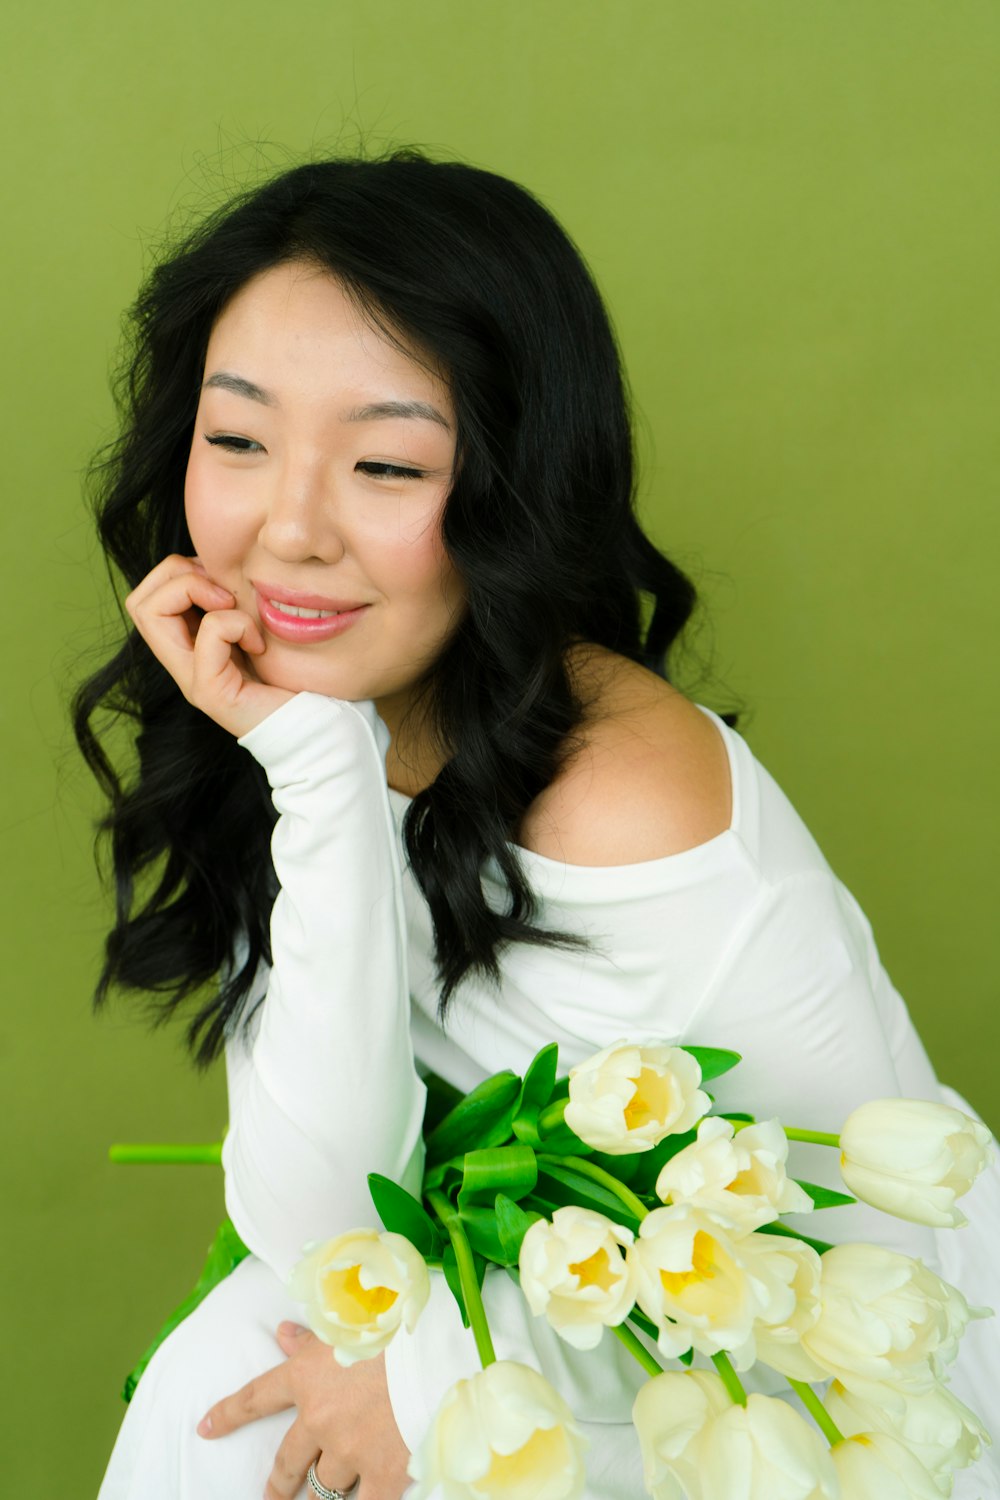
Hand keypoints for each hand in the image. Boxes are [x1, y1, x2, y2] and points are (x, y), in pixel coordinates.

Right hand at [125, 554, 293, 736]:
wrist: (317, 724)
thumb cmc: (296, 676)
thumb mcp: (260, 626)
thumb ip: (236, 602)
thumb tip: (221, 563)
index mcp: (189, 647)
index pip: (146, 597)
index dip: (177, 573)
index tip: (222, 584)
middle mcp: (182, 664)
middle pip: (138, 602)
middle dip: (179, 575)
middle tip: (223, 593)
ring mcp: (192, 680)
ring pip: (151, 612)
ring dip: (197, 591)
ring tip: (234, 610)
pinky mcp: (212, 692)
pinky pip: (209, 633)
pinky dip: (236, 623)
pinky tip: (259, 643)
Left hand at [197, 1321, 411, 1499]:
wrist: (442, 1353)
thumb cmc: (397, 1327)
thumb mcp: (349, 1323)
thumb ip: (313, 1336)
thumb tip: (282, 1334)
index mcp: (308, 1376)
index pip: (256, 1397)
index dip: (228, 1414)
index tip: (205, 1427)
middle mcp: (320, 1419)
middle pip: (288, 1462)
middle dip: (278, 1483)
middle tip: (273, 1495)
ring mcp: (350, 1451)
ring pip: (325, 1487)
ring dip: (324, 1494)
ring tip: (324, 1499)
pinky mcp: (384, 1474)